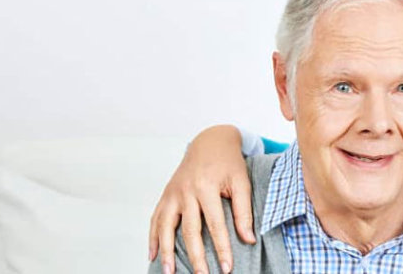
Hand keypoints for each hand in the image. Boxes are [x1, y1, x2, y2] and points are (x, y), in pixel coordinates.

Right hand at [148, 125, 253, 273]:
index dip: (221, 249)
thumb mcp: (242, 182)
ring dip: (166, 251)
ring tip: (169, 272)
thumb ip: (244, 211)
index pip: (215, 225)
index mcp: (206, 187)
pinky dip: (153, 238)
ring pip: (166, 226)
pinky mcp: (166, 195)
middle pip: (189, 230)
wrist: (210, 142)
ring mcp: (172, 194)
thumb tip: (249, 239)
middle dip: (195, 256)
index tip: (226, 268)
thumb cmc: (228, 163)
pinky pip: (156, 219)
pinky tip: (153, 255)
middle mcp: (186, 191)